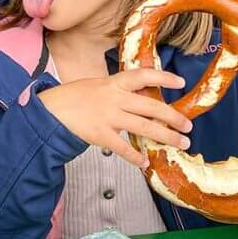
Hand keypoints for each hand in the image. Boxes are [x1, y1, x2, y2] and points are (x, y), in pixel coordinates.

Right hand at [38, 68, 192, 166]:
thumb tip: (139, 98)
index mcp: (112, 83)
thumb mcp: (95, 85)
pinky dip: (135, 157)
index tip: (180, 82)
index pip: (142, 76)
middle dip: (173, 117)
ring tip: (181, 142)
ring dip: (166, 136)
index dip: (163, 77)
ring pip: (144, 127)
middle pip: (151, 107)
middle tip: (188, 125)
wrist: (49, 111)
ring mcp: (108, 117)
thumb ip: (116, 91)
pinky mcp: (100, 135)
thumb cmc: (71, 97)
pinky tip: (145, 162)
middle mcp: (114, 98)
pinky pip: (123, 148)